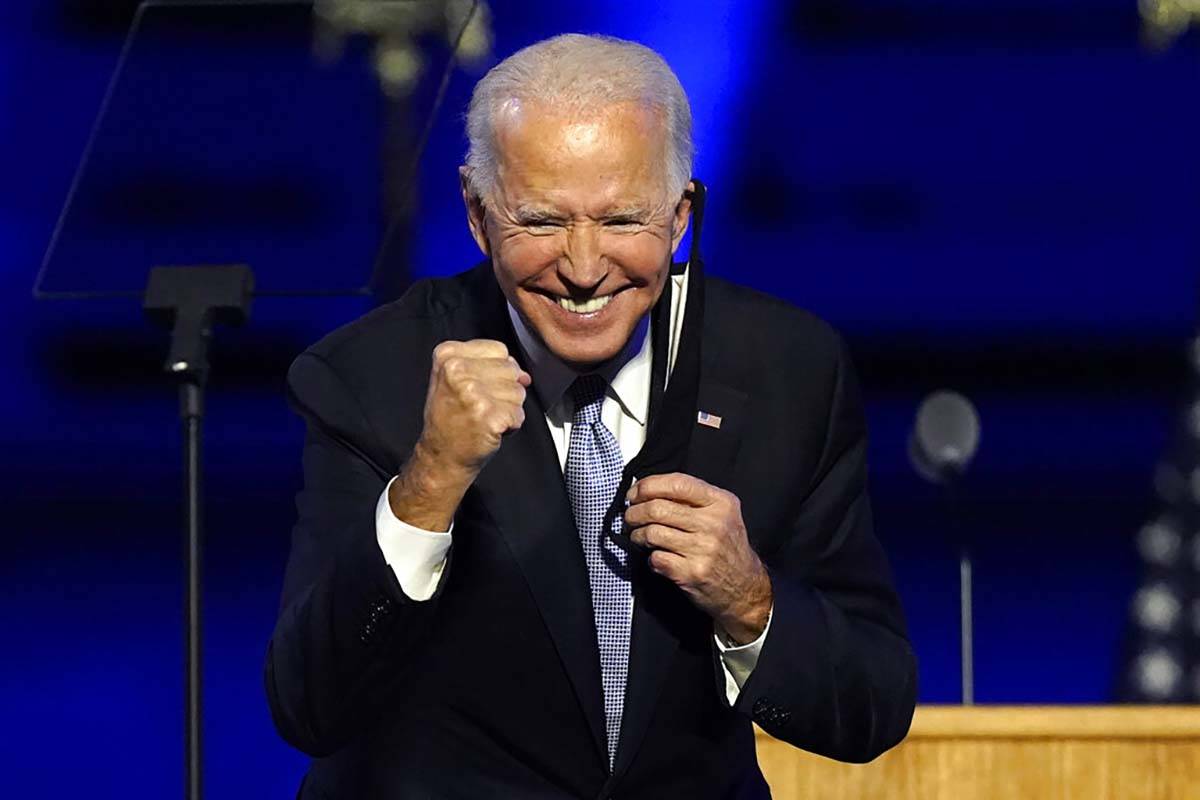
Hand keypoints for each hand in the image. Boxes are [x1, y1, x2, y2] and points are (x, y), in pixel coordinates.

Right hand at [389, 339, 530, 530]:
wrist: (441, 456)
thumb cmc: (451, 418)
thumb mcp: (457, 380)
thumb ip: (490, 366)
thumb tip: (524, 374)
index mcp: (448, 355)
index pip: (499, 349)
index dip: (497, 371)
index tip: (478, 387)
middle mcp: (457, 370)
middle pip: (511, 369)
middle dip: (505, 391)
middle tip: (480, 406)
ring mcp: (472, 392)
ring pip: (518, 391)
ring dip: (509, 409)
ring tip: (484, 417)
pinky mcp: (487, 415)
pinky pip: (518, 414)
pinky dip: (511, 425)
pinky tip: (490, 429)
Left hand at [625, 473, 771, 644]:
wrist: (745, 589)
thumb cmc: (727, 548)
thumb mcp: (723, 514)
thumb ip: (692, 499)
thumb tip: (647, 489)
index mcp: (721, 503)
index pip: (677, 483)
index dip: (648, 486)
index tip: (635, 492)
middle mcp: (714, 524)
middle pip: (658, 508)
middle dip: (634, 512)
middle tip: (630, 517)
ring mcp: (703, 550)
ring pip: (652, 533)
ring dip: (637, 535)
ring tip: (638, 537)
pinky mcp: (691, 573)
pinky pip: (655, 558)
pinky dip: (650, 558)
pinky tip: (657, 557)